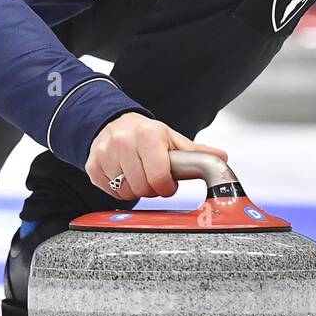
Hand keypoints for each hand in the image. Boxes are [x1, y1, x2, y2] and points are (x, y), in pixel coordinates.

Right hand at [85, 112, 227, 199]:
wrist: (114, 123)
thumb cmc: (147, 135)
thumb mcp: (172, 139)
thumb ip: (195, 153)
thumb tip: (222, 158)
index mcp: (149, 135)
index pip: (159, 177)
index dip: (166, 187)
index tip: (167, 184)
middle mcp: (124, 141)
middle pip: (142, 188)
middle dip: (151, 189)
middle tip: (152, 179)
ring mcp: (106, 152)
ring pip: (125, 191)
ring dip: (134, 189)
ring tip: (137, 174)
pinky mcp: (92, 164)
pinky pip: (109, 191)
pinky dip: (117, 189)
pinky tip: (122, 175)